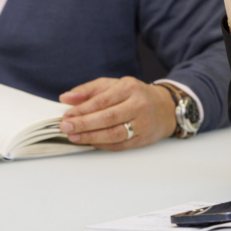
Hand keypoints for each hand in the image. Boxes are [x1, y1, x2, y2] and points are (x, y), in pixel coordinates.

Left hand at [58, 77, 176, 149]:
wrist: (165, 108)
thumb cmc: (135, 95)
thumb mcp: (114, 85)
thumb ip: (89, 90)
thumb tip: (66, 97)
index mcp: (129, 88)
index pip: (102, 100)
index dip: (82, 110)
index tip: (66, 116)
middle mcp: (138, 105)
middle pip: (107, 118)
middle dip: (83, 124)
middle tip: (66, 128)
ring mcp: (143, 123)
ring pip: (114, 134)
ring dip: (91, 137)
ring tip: (74, 137)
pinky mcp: (144, 139)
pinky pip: (120, 145)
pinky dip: (102, 145)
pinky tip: (90, 142)